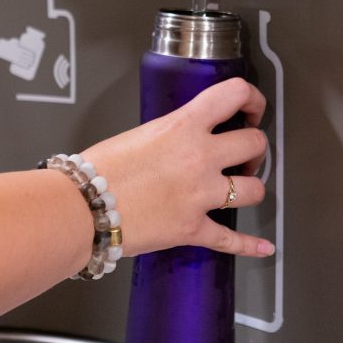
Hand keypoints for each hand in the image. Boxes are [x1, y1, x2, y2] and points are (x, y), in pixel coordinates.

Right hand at [82, 78, 271, 257]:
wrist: (79, 207)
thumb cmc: (98, 170)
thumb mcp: (142, 133)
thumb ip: (175, 132)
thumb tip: (188, 137)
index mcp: (184, 126)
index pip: (233, 95)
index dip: (252, 99)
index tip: (252, 108)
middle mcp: (199, 158)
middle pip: (255, 144)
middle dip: (254, 150)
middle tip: (244, 156)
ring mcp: (200, 196)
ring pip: (253, 190)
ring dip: (250, 189)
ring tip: (239, 189)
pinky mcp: (192, 229)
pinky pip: (231, 239)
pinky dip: (249, 246)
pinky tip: (263, 247)